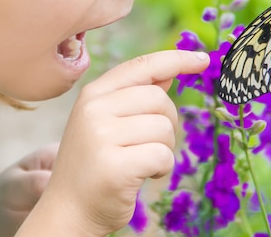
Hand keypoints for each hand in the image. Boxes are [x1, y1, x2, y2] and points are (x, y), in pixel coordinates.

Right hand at [23, 50, 208, 236]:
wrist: (68, 211)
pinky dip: (163, 167)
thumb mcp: (108, 122)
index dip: (177, 59)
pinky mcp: (115, 165)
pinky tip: (145, 175)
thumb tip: (169, 72)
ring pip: (164, 128)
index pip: (142, 66)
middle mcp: (94, 109)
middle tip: (152, 145)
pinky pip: (163, 155)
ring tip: (143, 163)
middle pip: (159, 99)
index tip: (203, 60)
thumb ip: (136, 95)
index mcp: (93, 94)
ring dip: (164, 149)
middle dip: (168, 124)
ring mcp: (101, 136)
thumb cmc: (95, 165)